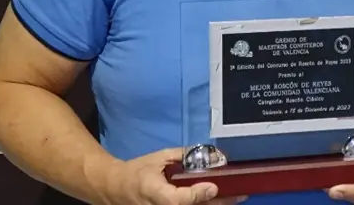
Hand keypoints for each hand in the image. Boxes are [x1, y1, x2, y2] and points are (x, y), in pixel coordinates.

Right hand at [97, 147, 247, 204]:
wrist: (114, 189)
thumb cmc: (137, 171)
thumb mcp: (158, 158)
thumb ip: (183, 156)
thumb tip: (211, 154)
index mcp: (152, 191)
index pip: (175, 199)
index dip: (195, 195)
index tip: (213, 186)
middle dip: (216, 204)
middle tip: (240, 195)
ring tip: (236, 198)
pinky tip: (219, 201)